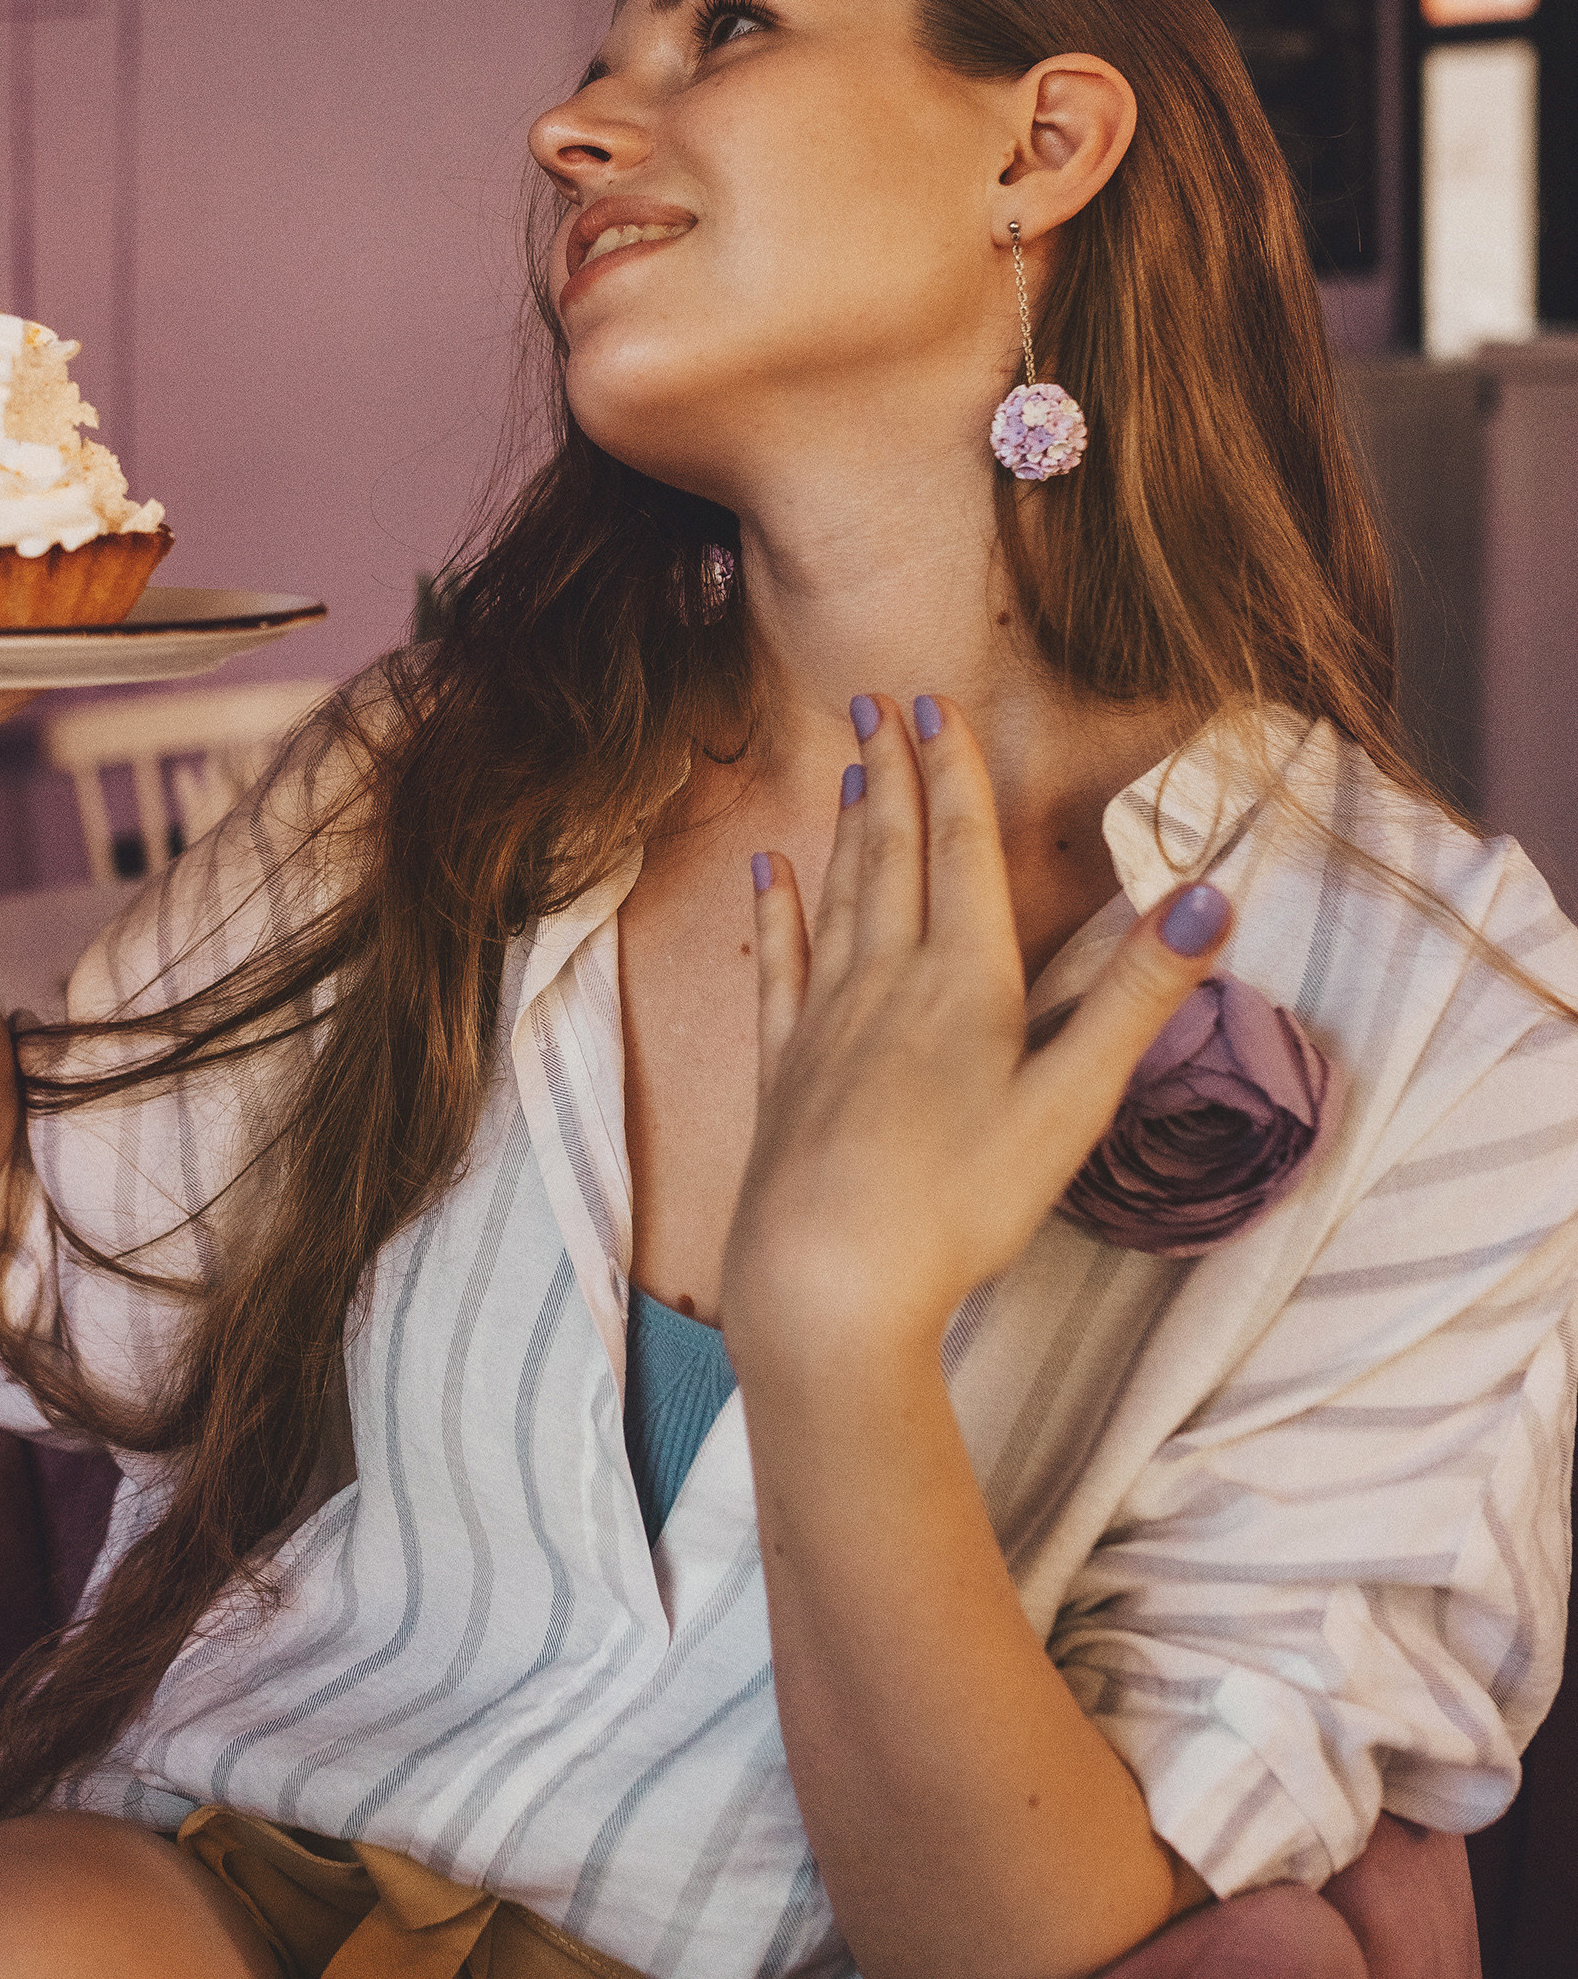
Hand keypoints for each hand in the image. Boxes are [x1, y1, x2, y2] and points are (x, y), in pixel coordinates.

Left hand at [724, 692, 1231, 1368]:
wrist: (829, 1277)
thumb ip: (1137, 995)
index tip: (935, 702)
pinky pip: (780, 969)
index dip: (955, 774)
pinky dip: (777, 914)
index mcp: (965, 982)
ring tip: (853, 770)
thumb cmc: (963, 1200)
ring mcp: (827, 1022)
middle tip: (877, 701)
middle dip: (895, 775)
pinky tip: (767, 874)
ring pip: (841, 900)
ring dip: (851, 831)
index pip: (963, 852)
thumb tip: (1210, 894)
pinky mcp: (784, 1071)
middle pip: (895, 857)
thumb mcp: (1074, 1100)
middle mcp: (888, 982)